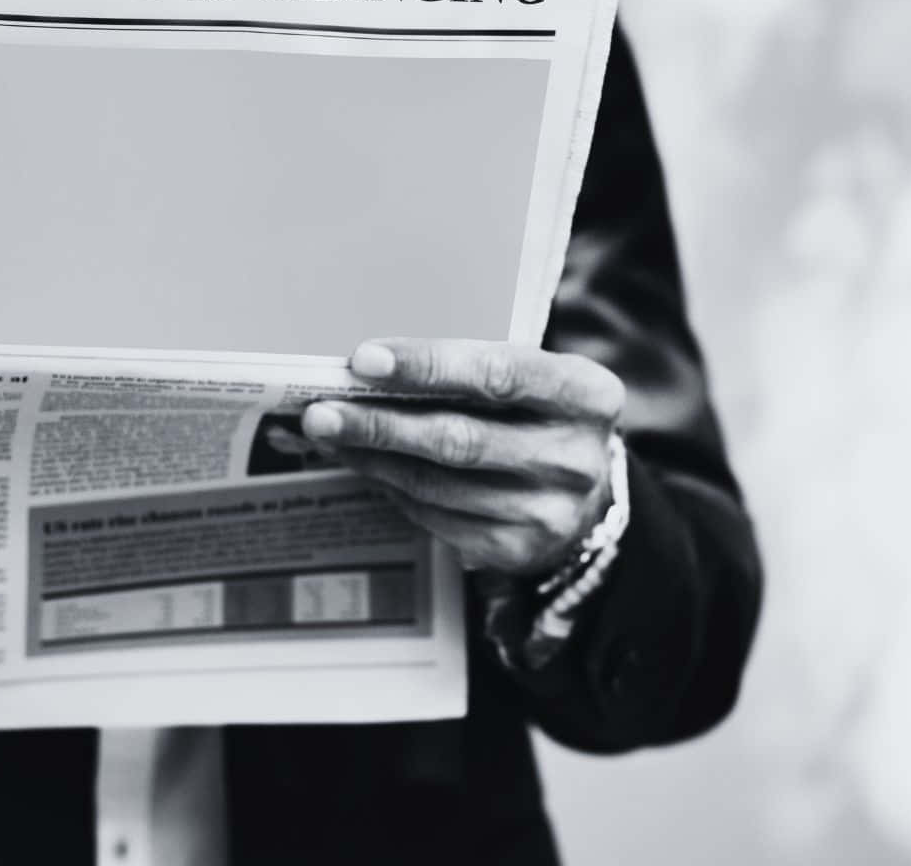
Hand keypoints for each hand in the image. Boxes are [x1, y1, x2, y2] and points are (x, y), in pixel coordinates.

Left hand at [300, 338, 624, 575]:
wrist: (589, 498)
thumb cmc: (543, 416)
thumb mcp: (538, 380)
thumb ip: (476, 369)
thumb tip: (370, 365)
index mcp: (588, 396)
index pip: (501, 373)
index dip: (429, 365)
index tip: (364, 360)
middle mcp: (575, 458)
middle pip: (461, 438)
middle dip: (381, 423)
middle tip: (320, 410)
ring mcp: (549, 512)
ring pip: (438, 484)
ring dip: (373, 458)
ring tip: (327, 435)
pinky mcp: (517, 549)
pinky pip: (435, 516)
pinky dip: (391, 487)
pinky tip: (364, 465)